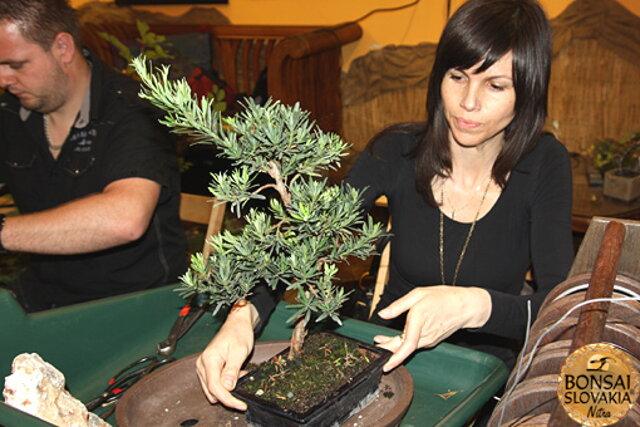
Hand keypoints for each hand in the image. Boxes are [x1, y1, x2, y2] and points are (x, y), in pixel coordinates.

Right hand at [196, 300, 258, 409]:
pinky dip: (225, 383)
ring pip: (212, 389)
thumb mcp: (239, 351)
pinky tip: (235, 375)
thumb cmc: (239, 333)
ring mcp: (203, 366)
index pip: (215, 387)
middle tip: (243, 383)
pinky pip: (214, 382)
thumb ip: (232, 370)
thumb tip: (227, 387)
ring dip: (226, 389)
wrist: (237, 323)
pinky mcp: (207, 367)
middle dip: (228, 394)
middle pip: (212, 391)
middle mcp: (202, 363)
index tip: (240, 405)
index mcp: (209, 359)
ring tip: (239, 375)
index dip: (228, 399)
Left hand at [373, 286, 490, 371]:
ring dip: (394, 344)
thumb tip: (383, 314)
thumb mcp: (418, 294)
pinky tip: (398, 336)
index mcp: (419, 321)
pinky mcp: (432, 340)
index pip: (406, 346)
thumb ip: (398, 306)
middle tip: (375, 346)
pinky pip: (414, 344)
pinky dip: (404, 341)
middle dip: (387, 350)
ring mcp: (429, 340)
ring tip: (380, 339)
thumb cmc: (444, 298)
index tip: (386, 366)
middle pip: (402, 348)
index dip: (395, 358)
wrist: (466, 306)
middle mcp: (425, 335)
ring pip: (407, 346)